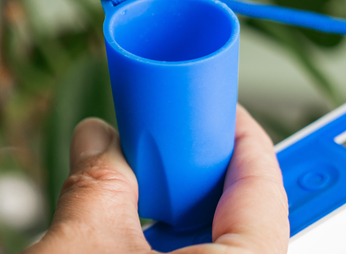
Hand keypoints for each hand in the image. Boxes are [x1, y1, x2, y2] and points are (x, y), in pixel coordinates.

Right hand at [25, 105, 289, 253]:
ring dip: (183, 212)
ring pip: (221, 241)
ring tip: (149, 184)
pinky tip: (141, 230)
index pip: (263, 181)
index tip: (215, 105)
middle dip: (201, 171)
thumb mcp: (83, 245)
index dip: (239, 132)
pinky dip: (173, 242)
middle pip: (243, 210)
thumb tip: (98, 137)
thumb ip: (98, 181)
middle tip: (174, 143)